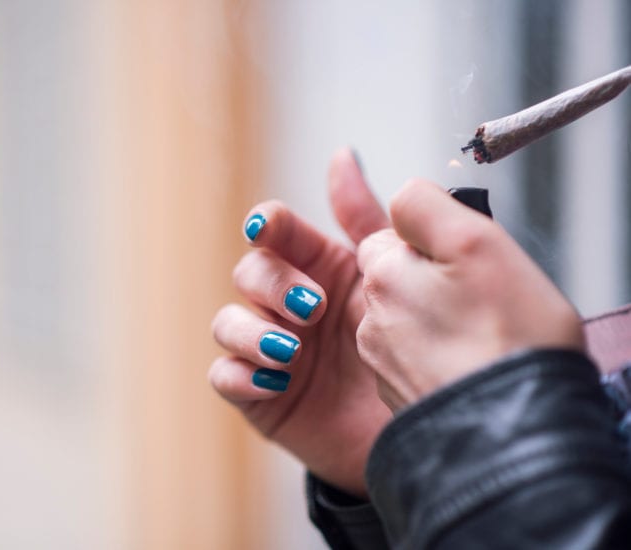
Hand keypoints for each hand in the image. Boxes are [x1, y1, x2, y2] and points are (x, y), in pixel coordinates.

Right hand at [210, 149, 391, 496]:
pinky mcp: (260, 395)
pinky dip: (241, 375)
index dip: (265, 224)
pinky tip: (277, 382)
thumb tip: (341, 156)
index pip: (273, 231)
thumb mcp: (389, 273)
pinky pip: (223, 376)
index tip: (266, 228)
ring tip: (292, 351)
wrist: (425, 423)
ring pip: (226, 322)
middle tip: (314, 307)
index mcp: (315, 267)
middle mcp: (286, 305)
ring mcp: (268, 349)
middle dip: (272, 285)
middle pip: (248, 272)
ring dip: (251, 331)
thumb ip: (362, 216)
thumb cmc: (409, 343)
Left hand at [356, 179, 584, 410]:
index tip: (461, 259)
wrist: (512, 432)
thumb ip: (425, 207)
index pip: (389, 235)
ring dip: (438, 318)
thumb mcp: (475, 242)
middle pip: (398, 278)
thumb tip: (401, 198)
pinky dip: (440, 357)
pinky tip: (471, 364)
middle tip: (480, 298)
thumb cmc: (507, 339)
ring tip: (481, 336)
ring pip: (408, 318)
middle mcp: (370, 320)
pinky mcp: (399, 396)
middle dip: (433, 280)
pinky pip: (417, 359)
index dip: (430, 242)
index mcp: (382, 276)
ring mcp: (383, 362)